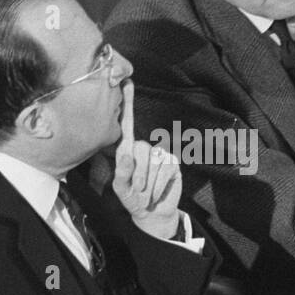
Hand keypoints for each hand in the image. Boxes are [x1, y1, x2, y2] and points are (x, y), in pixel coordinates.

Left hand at [112, 80, 182, 238]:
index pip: (127, 123)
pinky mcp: (173, 162)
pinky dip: (160, 185)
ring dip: (149, 183)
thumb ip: (122, 174)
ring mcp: (160, 154)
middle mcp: (145, 147)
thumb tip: (128, 156)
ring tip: (147, 191)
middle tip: (138, 189)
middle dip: (138, 175)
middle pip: (141, 150)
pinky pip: (166, 170)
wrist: (153, 212)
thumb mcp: (121, 189)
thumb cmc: (132, 198)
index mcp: (128, 149)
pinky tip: (158, 190)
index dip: (127, 103)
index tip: (126, 82)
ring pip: (153, 163)